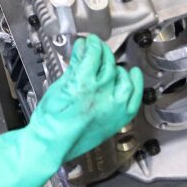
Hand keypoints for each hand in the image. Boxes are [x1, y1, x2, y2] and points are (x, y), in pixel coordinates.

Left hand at [0, 35, 142, 186]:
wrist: (51, 143)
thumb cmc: (69, 140)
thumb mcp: (97, 127)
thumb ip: (105, 108)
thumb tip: (104, 92)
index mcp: (121, 115)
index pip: (134, 89)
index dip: (131, 77)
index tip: (129, 72)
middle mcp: (115, 100)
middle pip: (119, 72)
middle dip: (111, 63)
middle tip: (103, 57)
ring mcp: (99, 88)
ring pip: (106, 61)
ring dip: (99, 49)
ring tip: (93, 44)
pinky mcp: (82, 80)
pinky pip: (90, 56)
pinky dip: (88, 46)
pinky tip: (85, 43)